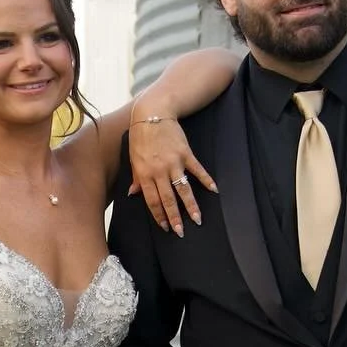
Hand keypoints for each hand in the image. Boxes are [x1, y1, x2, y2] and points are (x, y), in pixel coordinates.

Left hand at [128, 116, 215, 236]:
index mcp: (144, 174)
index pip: (152, 201)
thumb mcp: (133, 158)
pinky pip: (197, 170)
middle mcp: (159, 171)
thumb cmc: (140, 137)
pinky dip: (206, 180)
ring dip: (190, 206)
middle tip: (181, 232)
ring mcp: (174, 162)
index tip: (165, 227)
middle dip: (174, 217)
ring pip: (183, 189)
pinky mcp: (185, 153)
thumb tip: (133, 194)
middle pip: (168, 199)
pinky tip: (213, 190)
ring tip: (197, 219)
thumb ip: (136, 177)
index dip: (159, 216)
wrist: (153, 114)